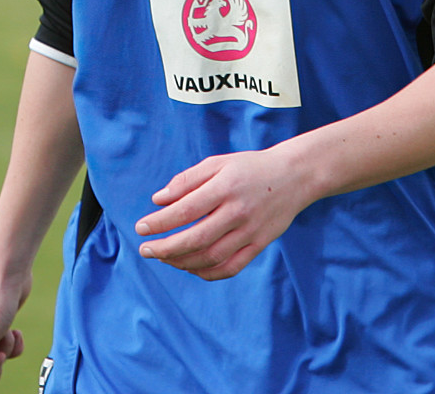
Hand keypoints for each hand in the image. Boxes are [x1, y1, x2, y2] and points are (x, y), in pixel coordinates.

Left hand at [135, 146, 306, 280]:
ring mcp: (250, 231)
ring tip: (163, 257)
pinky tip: (190, 266)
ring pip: (210, 257)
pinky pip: (230, 267)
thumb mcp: (218, 163)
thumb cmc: (249, 167)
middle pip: (195, 239)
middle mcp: (238, 211)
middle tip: (145, 249)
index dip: (159, 222)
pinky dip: (206, 272)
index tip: (140, 228)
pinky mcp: (259, 244)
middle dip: (165, 248)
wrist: (294, 176)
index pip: (185, 210)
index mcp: (225, 186)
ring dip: (181, 261)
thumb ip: (187, 180)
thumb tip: (158, 200)